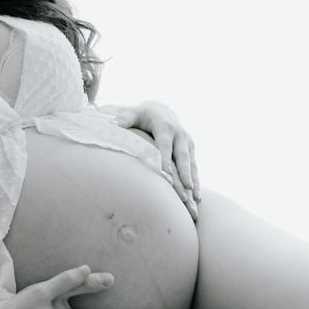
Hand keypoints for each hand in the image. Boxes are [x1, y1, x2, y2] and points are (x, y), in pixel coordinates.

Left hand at [108, 100, 200, 219]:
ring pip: (191, 163)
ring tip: (196, 199)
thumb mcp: (133, 113)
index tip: (166, 173)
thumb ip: (123, 119)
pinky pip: (194, 166)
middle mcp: (179, 134)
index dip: (165, 159)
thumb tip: (111, 125)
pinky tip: (197, 197)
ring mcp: (187, 142)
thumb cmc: (143, 115)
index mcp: (165, 126)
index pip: (165, 144)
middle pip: (182, 155)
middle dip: (185, 172)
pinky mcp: (191, 148)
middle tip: (187, 188)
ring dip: (194, 180)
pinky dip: (196, 180)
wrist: (162, 109)